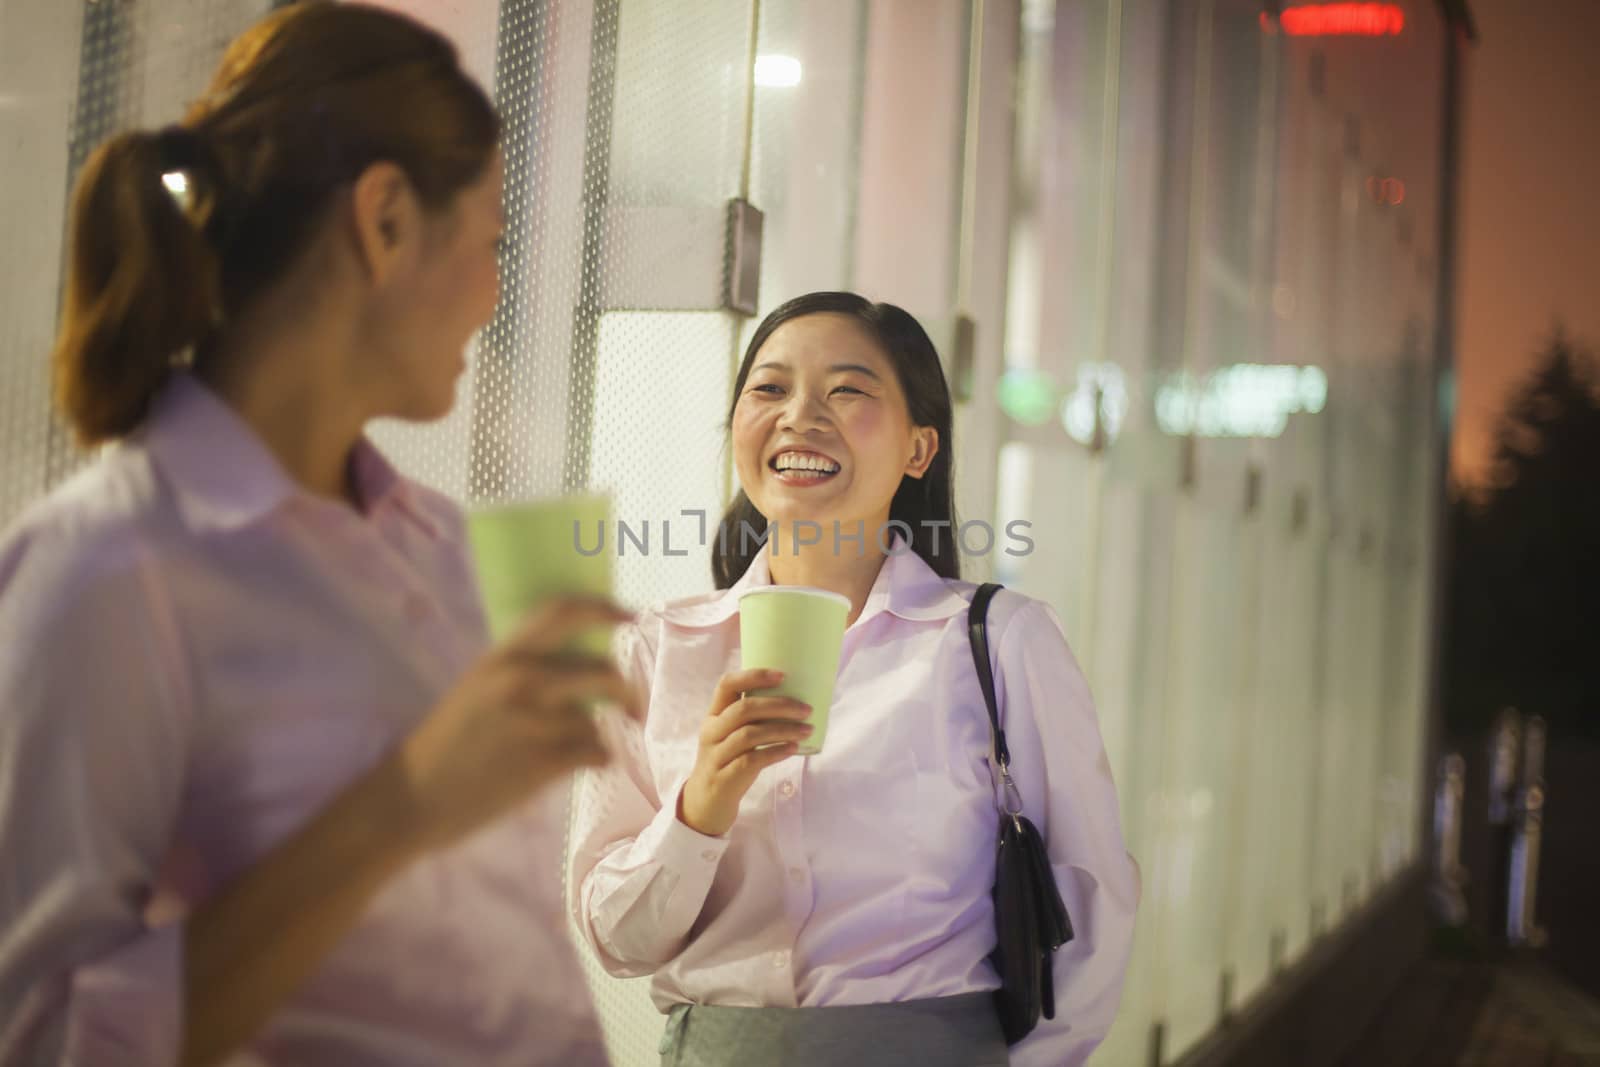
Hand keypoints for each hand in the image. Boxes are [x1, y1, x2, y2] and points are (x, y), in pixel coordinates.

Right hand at [396, 596, 640, 852]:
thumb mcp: (477, 689)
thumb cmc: (445, 744)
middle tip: (633, 705)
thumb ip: (521, 672)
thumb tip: (576, 665)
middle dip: (627, 690)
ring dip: (600, 735)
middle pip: (602, 672)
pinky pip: (596, 754)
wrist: (413, 798)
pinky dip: (598, 760)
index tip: (631, 618)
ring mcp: (534, 722)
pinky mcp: (543, 763)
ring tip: (587, 747)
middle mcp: (521, 680)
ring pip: (598, 720)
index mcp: (502, 656)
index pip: (563, 613)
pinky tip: (583, 765)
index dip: (604, 610)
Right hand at [677, 668, 810, 836]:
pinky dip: (775, 752)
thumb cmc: (728, 761)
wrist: (706, 803)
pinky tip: (793, 749)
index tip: (783, 675)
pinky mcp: (724, 778)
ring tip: (807, 730)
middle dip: (779, 705)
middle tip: (806, 709)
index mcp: (713, 715)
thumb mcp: (731, 736)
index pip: (727, 684)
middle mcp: (711, 732)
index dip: (754, 676)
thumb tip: (795, 701)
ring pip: (749, 734)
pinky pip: (751, 760)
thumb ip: (751, 719)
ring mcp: (715, 756)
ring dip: (783, 729)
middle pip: (744, 709)